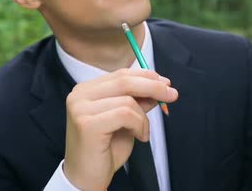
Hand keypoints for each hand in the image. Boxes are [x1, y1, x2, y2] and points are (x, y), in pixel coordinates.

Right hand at [62, 68, 177, 190]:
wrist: (87, 179)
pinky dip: (139, 125)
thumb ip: (138, 101)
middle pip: (124, 80)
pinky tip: (139, 137)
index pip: (121, 74)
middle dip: (153, 86)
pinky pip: (125, 115)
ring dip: (144, 118)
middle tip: (172, 94)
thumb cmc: (105, 150)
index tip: (166, 83)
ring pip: (127, 100)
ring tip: (143, 133)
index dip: (146, 76)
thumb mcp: (127, 120)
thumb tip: (160, 84)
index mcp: (87, 90)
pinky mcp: (87, 124)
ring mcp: (80, 108)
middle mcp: (79, 95)